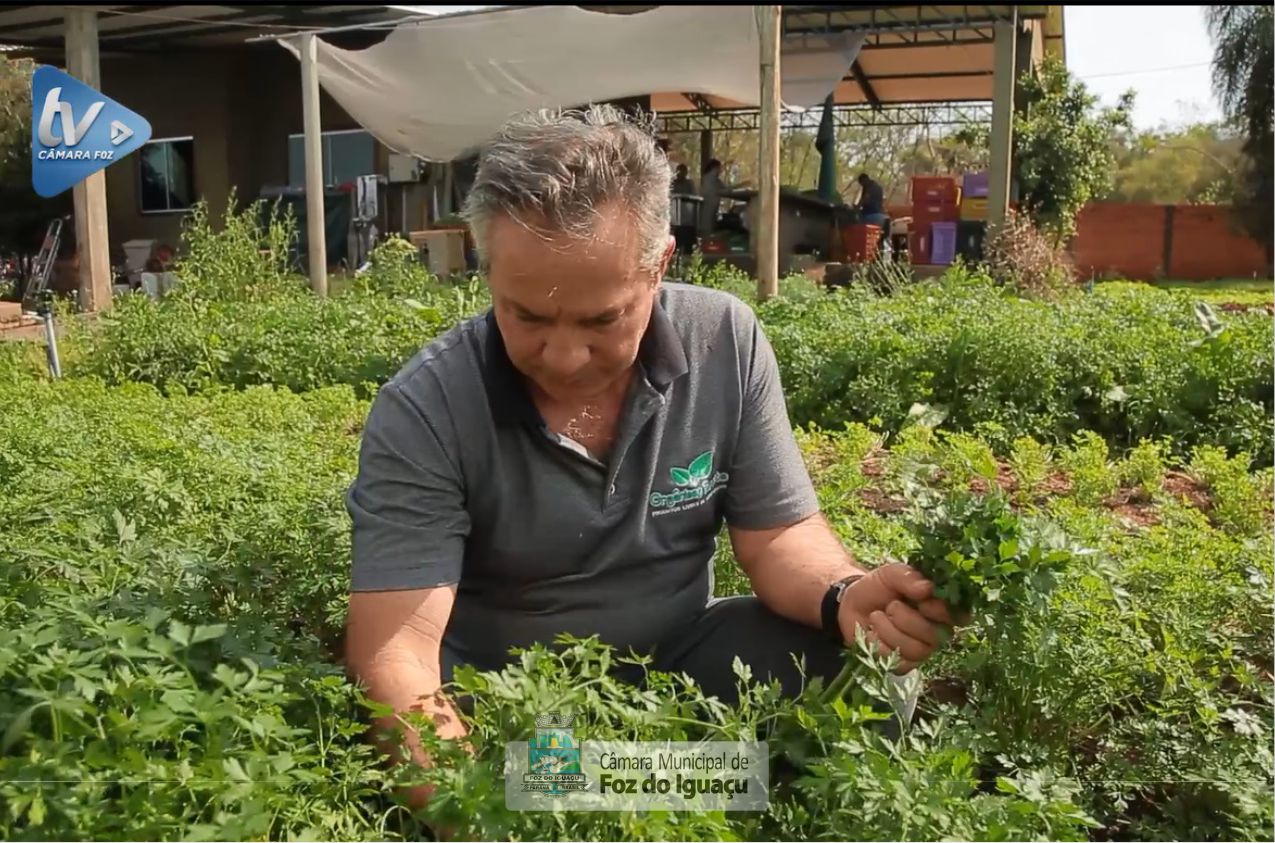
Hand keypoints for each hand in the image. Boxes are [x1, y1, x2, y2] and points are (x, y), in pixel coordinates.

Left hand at [837, 563, 960, 672]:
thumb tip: (927, 589)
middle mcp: (936, 632)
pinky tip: (872, 632)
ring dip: (889, 631)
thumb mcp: (890, 574)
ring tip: (876, 616)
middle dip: (906, 619)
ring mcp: (921, 650)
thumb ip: (909, 577)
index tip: (921, 601)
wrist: (851, 604)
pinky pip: (897, 662)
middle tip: (891, 606)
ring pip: (916, 650)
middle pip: (934, 636)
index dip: (940, 611)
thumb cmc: (879, 588)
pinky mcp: (902, 664)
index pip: (959, 616)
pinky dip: (879, 644)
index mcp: (941, 608)